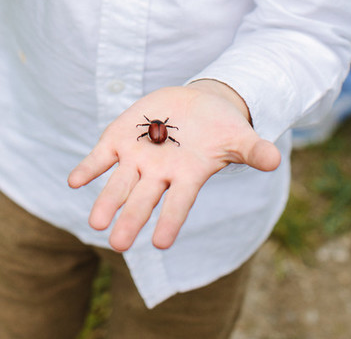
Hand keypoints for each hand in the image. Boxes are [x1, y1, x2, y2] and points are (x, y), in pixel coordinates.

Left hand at [68, 82, 280, 251]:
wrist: (198, 104)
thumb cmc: (221, 128)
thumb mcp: (240, 136)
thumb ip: (254, 150)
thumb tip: (275, 159)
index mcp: (187, 176)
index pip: (178, 204)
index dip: (170, 222)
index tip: (161, 244)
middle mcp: (158, 173)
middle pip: (143, 200)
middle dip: (131, 220)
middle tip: (117, 244)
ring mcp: (137, 156)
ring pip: (119, 183)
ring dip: (106, 201)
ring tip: (95, 224)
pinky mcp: (120, 138)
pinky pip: (102, 156)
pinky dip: (89, 168)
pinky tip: (74, 181)